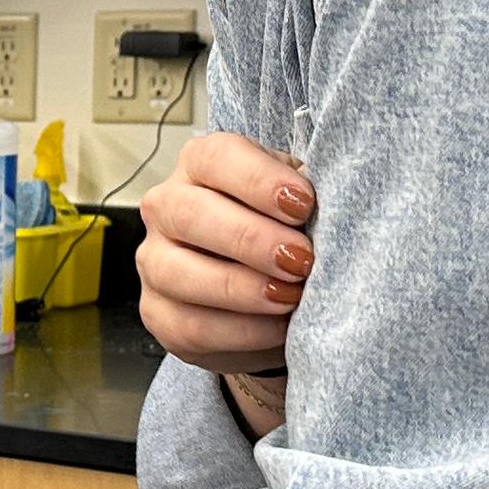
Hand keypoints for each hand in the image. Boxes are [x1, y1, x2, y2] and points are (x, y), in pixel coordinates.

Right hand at [135, 133, 314, 423]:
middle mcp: (167, 206)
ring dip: (242, 288)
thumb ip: (306, 199)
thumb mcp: (300, 204)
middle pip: (190, 213)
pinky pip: (190, 325)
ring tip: (291, 297)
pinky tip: (277, 328)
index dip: (259, 180)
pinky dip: (239, 330)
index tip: (304, 204)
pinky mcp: (158, 313)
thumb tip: (335, 208)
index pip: (216, 158)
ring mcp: (154, 261)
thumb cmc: (285, 233)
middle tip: (301, 259)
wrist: (268, 297)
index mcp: (201, 164)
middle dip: (251, 239)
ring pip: (178, 272)